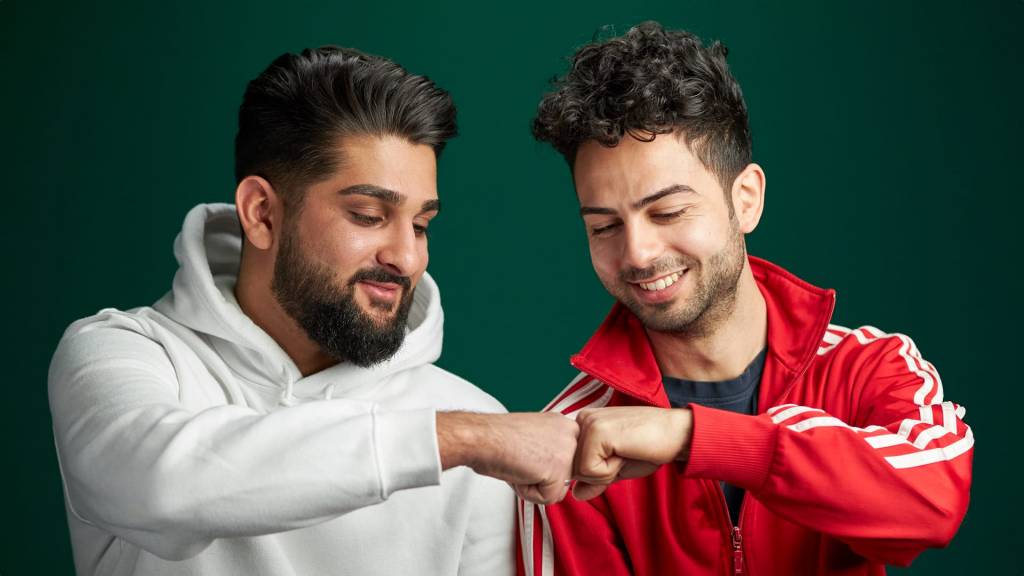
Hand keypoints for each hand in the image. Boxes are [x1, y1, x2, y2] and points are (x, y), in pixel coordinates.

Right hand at [437, 412, 578, 504]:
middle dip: (541, 477)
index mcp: (564, 424)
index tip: (527, 454)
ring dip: (535, 485)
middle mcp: (571, 434)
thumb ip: (549, 450)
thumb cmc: (497, 437)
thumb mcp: (533, 437)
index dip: (543, 465)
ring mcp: (568, 452)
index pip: (566, 460)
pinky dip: (528, 492)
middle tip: (522, 460)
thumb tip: (554, 471)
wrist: (483, 437)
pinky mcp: (560, 471)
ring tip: (520, 465)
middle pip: (565, 475)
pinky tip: (519, 472)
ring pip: (556, 488)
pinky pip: (547, 498)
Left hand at [572, 406, 692, 500]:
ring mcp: (588, 423)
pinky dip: (610, 470)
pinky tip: (626, 452)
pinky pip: (590, 471)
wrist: (677, 435)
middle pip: (574, 469)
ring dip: (607, 472)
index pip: (575, 464)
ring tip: (626, 452)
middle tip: (625, 454)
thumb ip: (595, 480)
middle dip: (601, 473)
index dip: (598, 472)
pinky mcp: (596, 431)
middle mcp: (582, 419)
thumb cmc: (649, 448)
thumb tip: (576, 494)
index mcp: (585, 423)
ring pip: (580, 471)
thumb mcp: (617, 468)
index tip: (620, 455)